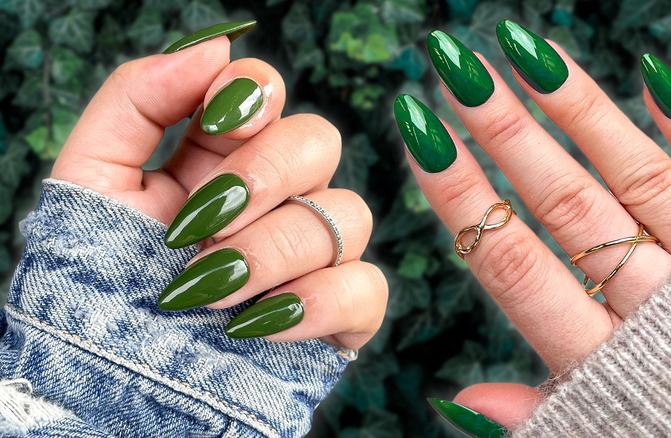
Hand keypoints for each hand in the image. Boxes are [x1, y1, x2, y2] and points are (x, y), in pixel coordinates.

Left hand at [51, 33, 386, 349]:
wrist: (108, 387)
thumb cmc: (95, 288)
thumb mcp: (91, 182)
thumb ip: (137, 98)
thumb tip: (217, 43)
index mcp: (218, 161)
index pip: (266, 93)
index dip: (255, 92)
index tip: (219, 118)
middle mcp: (274, 201)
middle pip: (319, 141)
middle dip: (266, 174)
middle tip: (204, 224)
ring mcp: (311, 258)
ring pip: (347, 214)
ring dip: (272, 250)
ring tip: (208, 291)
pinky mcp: (337, 316)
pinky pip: (367, 286)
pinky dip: (316, 302)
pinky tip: (256, 323)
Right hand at [398, 24, 670, 430]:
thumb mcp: (606, 430)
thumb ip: (538, 413)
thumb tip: (459, 402)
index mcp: (607, 357)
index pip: (514, 265)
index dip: (463, 199)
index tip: (421, 137)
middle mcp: (657, 301)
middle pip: (568, 204)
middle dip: (506, 133)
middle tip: (456, 69)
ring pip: (637, 176)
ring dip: (581, 110)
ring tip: (527, 51)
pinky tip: (654, 75)